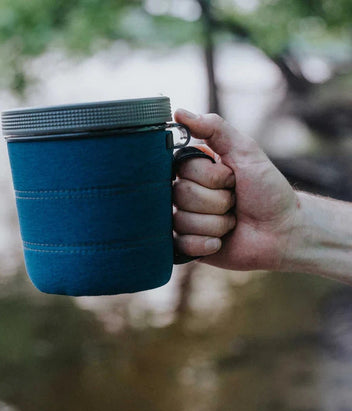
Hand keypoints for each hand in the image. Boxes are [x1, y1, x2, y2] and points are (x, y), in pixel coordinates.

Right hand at [173, 109, 298, 270]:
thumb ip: (214, 128)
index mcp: (194, 171)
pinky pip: (182, 244)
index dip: (212, 178)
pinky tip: (221, 241)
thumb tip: (178, 112)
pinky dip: (207, 243)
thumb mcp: (245, 151)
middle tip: (235, 201)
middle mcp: (185, 193)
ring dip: (217, 223)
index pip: (182, 170)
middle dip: (218, 201)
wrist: (283, 231)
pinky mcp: (188, 244)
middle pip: (181, 195)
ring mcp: (185, 220)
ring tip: (232, 221)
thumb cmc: (267, 189)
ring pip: (182, 220)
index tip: (232, 179)